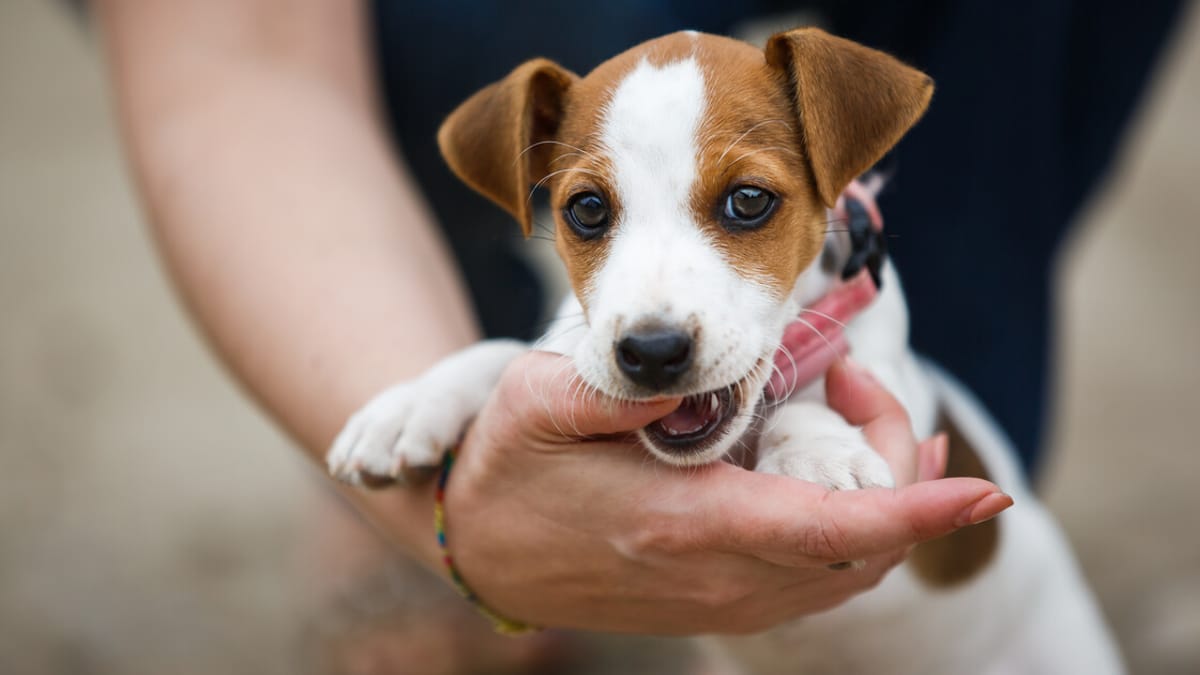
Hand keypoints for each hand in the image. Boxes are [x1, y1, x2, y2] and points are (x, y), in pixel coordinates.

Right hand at [442, 352, 1009, 633]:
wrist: (481, 552)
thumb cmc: (509, 469)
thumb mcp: (542, 403)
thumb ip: (625, 384)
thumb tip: (702, 367)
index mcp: (685, 524)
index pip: (831, 528)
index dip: (917, 510)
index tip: (980, 489)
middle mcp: (719, 576)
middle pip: (863, 547)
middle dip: (900, 466)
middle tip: (852, 380)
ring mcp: (723, 598)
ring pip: (851, 569)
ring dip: (884, 496)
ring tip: (855, 411)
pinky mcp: (721, 599)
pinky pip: (820, 577)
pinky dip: (857, 528)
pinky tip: (841, 471)